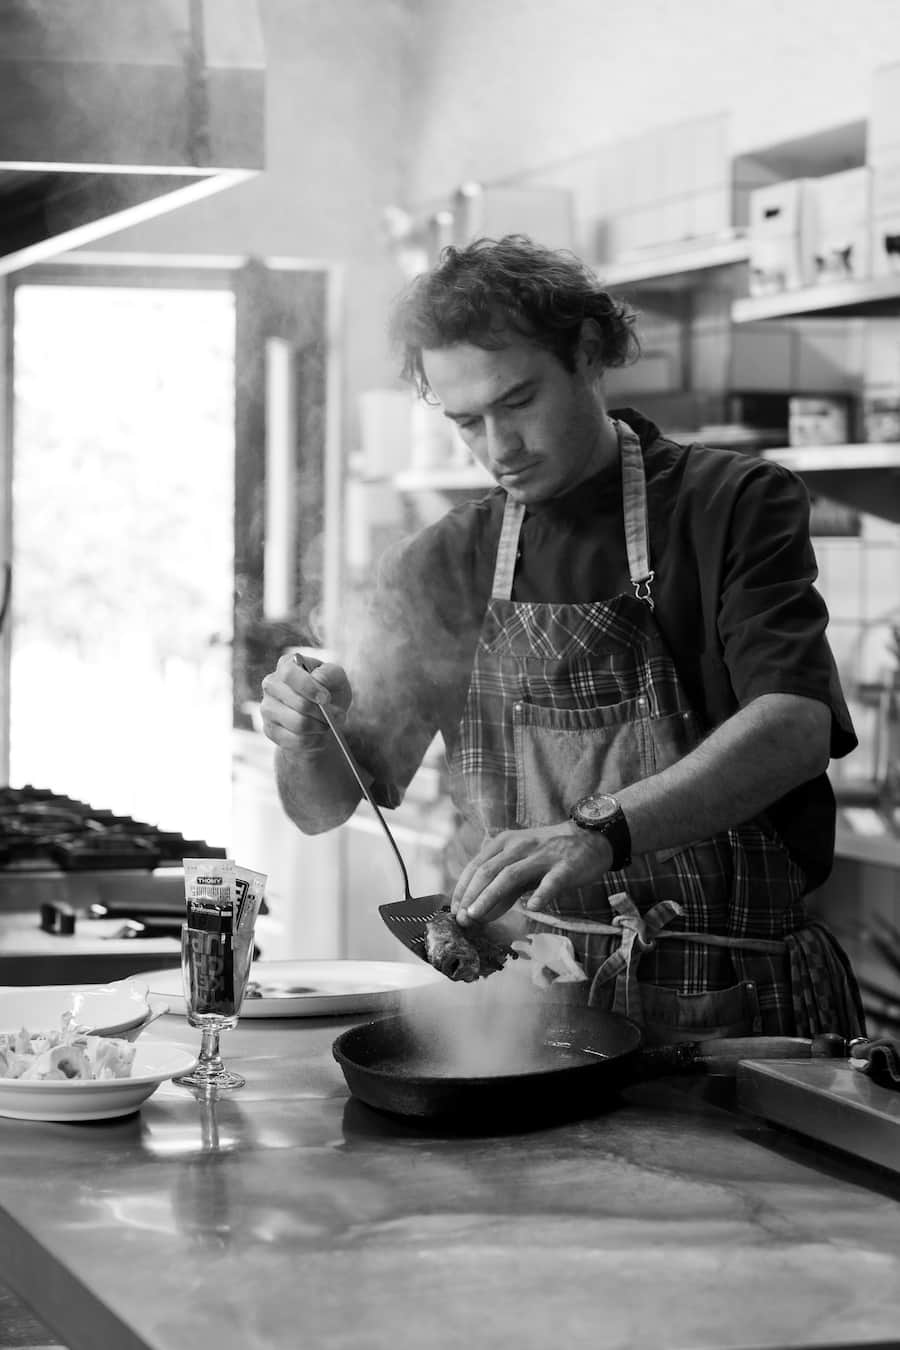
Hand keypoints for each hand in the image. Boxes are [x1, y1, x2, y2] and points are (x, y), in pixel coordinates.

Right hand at [259, 653, 351, 752]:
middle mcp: (271, 685)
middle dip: (322, 712)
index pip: (289, 674)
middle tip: (339, 715)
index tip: (326, 699)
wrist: (323, 717)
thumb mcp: (337, 678)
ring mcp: (267, 709)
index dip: (308, 687)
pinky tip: (321, 736)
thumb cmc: (329, 692)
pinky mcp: (270, 730)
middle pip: (297, 703)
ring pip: (298, 724)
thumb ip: (330, 673)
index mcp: (286, 665)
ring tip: (330, 724)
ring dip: (320, 727)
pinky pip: (296, 740)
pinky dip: (314, 740)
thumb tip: (318, 679)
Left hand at [451, 822, 612, 926]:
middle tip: (460, 919)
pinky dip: (541, 894)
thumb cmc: (551, 855)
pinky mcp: (565, 866)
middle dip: (470, 896)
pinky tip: (532, 908)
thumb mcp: (522, 864)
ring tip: (476, 916)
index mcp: (504, 842)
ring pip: (510, 876)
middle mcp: (519, 846)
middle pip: (487, 871)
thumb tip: (481, 912)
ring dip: (490, 897)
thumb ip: (503, 887)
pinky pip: (551, 882)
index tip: (453, 910)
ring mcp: (542, 855)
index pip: (476, 866)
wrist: (590, 838)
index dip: (462, 889)